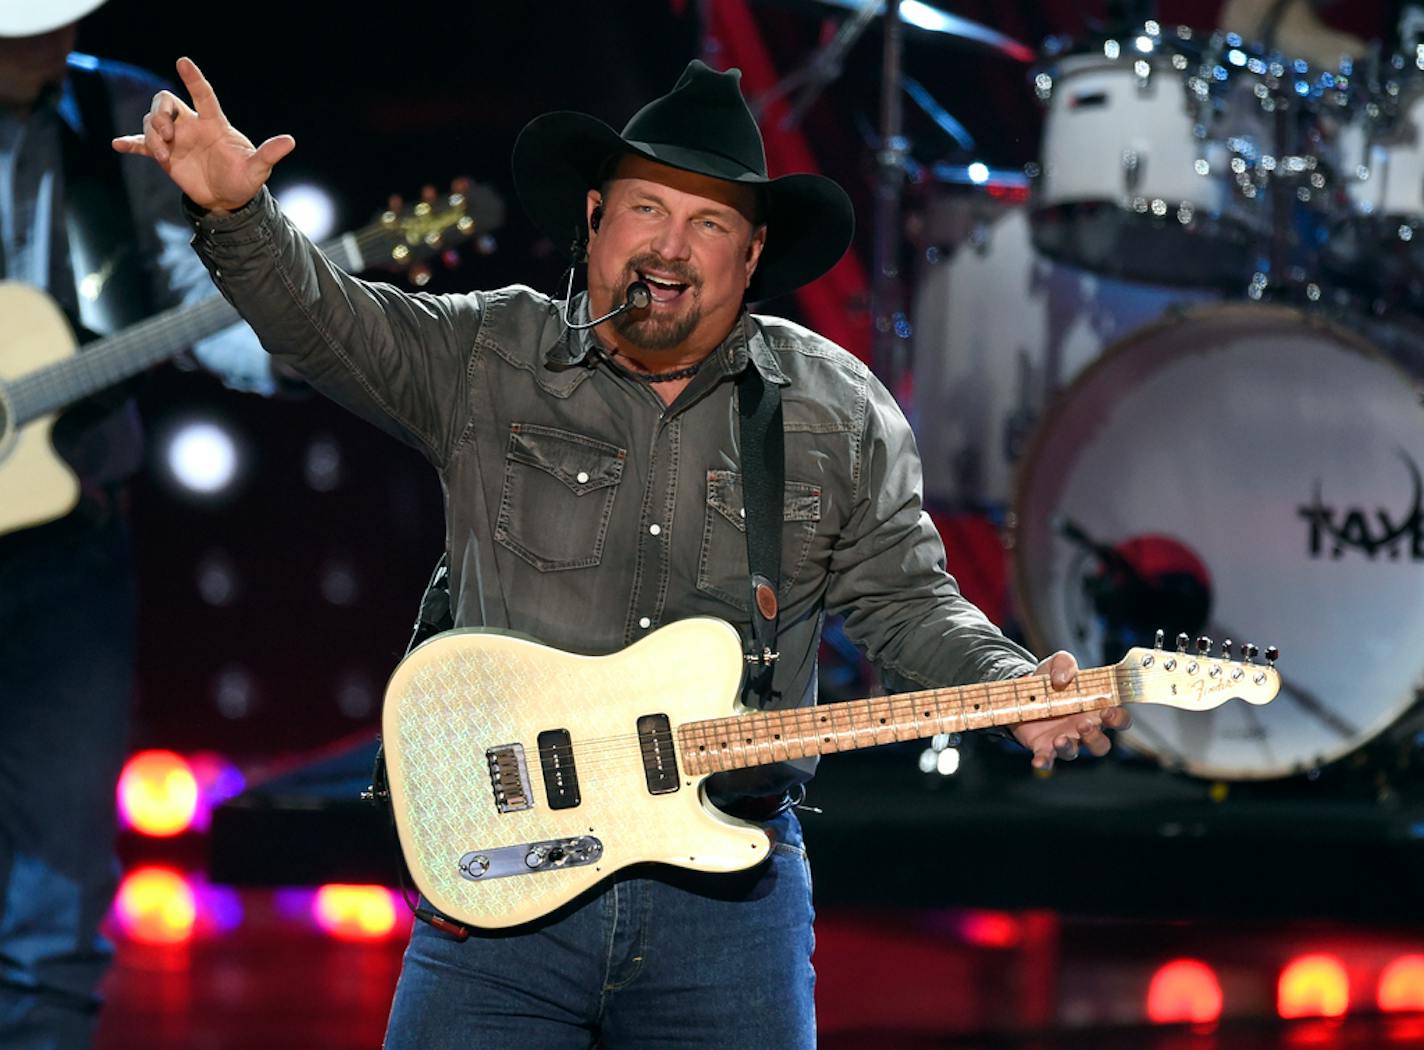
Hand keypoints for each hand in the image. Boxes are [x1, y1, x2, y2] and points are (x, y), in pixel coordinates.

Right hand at [111, 57, 293, 211]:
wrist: (227, 200)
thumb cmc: (244, 180)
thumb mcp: (257, 169)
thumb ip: (269, 154)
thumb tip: (290, 141)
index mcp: (214, 124)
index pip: (203, 95)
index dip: (194, 78)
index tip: (183, 61)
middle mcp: (192, 126)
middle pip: (166, 102)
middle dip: (160, 114)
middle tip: (167, 136)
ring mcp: (176, 139)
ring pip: (152, 121)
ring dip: (152, 136)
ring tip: (164, 157)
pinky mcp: (164, 156)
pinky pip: (142, 144)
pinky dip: (130, 143)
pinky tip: (118, 145)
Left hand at [1010, 651, 1131, 770]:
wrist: (1020, 691)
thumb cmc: (1049, 680)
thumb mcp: (1057, 663)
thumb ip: (1064, 663)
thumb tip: (1062, 679)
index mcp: (1094, 709)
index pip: (1119, 719)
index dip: (1118, 718)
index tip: (1108, 711)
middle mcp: (1083, 728)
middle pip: (1101, 744)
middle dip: (1095, 737)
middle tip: (1084, 725)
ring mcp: (1064, 739)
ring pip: (1075, 752)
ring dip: (1069, 748)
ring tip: (1059, 739)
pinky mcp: (1043, 746)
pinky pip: (1046, 759)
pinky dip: (1043, 762)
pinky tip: (1038, 761)